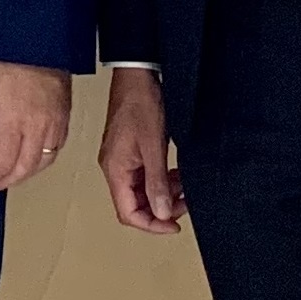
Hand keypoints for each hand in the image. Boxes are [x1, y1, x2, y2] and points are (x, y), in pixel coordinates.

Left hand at [0, 60, 71, 193]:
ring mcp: (54, 124)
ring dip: (22, 176)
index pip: (0, 163)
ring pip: (41, 163)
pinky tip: (28, 161)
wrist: (36, 38)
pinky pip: (55, 150)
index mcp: (13, 121)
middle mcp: (37, 127)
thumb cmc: (4, 59)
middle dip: (3, 182)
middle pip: (22, 169)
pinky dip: (40, 162)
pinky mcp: (64, 118)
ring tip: (5, 178)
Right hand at [99, 67, 185, 233]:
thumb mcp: (154, 146)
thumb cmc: (140, 103)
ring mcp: (123, 159)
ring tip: (184, 187)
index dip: (152, 224)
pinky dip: (162, 179)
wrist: (137, 75)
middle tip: (184, 203)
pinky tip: (176, 174)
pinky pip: (145, 175)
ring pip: (142, 190)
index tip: (174, 224)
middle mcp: (115, 168)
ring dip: (163, 193)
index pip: (128, 213)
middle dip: (161, 208)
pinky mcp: (131, 151)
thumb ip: (157, 182)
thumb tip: (161, 212)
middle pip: (135, 204)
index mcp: (115, 170)